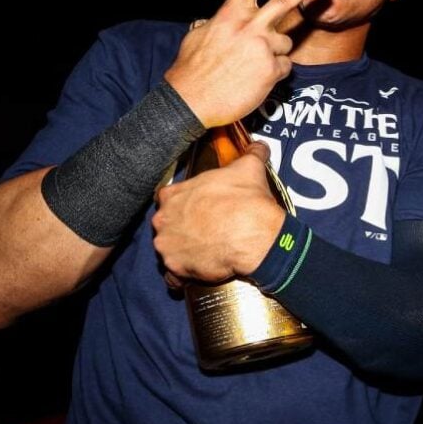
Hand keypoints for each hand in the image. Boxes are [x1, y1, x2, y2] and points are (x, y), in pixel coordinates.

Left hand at [152, 143, 283, 283]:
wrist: (255, 236)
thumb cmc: (247, 200)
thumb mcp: (249, 168)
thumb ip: (251, 154)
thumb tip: (259, 146)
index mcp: (174, 194)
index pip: (167, 197)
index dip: (183, 203)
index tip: (198, 208)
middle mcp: (163, 220)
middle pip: (166, 224)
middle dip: (181, 228)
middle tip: (205, 230)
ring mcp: (167, 246)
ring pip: (169, 250)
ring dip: (182, 251)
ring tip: (205, 251)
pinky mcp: (176, 269)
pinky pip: (173, 276)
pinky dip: (182, 276)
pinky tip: (198, 270)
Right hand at [165, 0, 329, 127]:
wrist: (190, 101)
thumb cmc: (190, 72)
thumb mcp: (197, 37)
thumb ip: (214, 24)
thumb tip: (216, 21)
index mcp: (230, 15)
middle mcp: (250, 27)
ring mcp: (263, 47)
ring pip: (285, 43)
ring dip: (274, 53)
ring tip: (252, 67)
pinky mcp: (272, 69)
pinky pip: (284, 67)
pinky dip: (273, 74)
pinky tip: (255, 81)